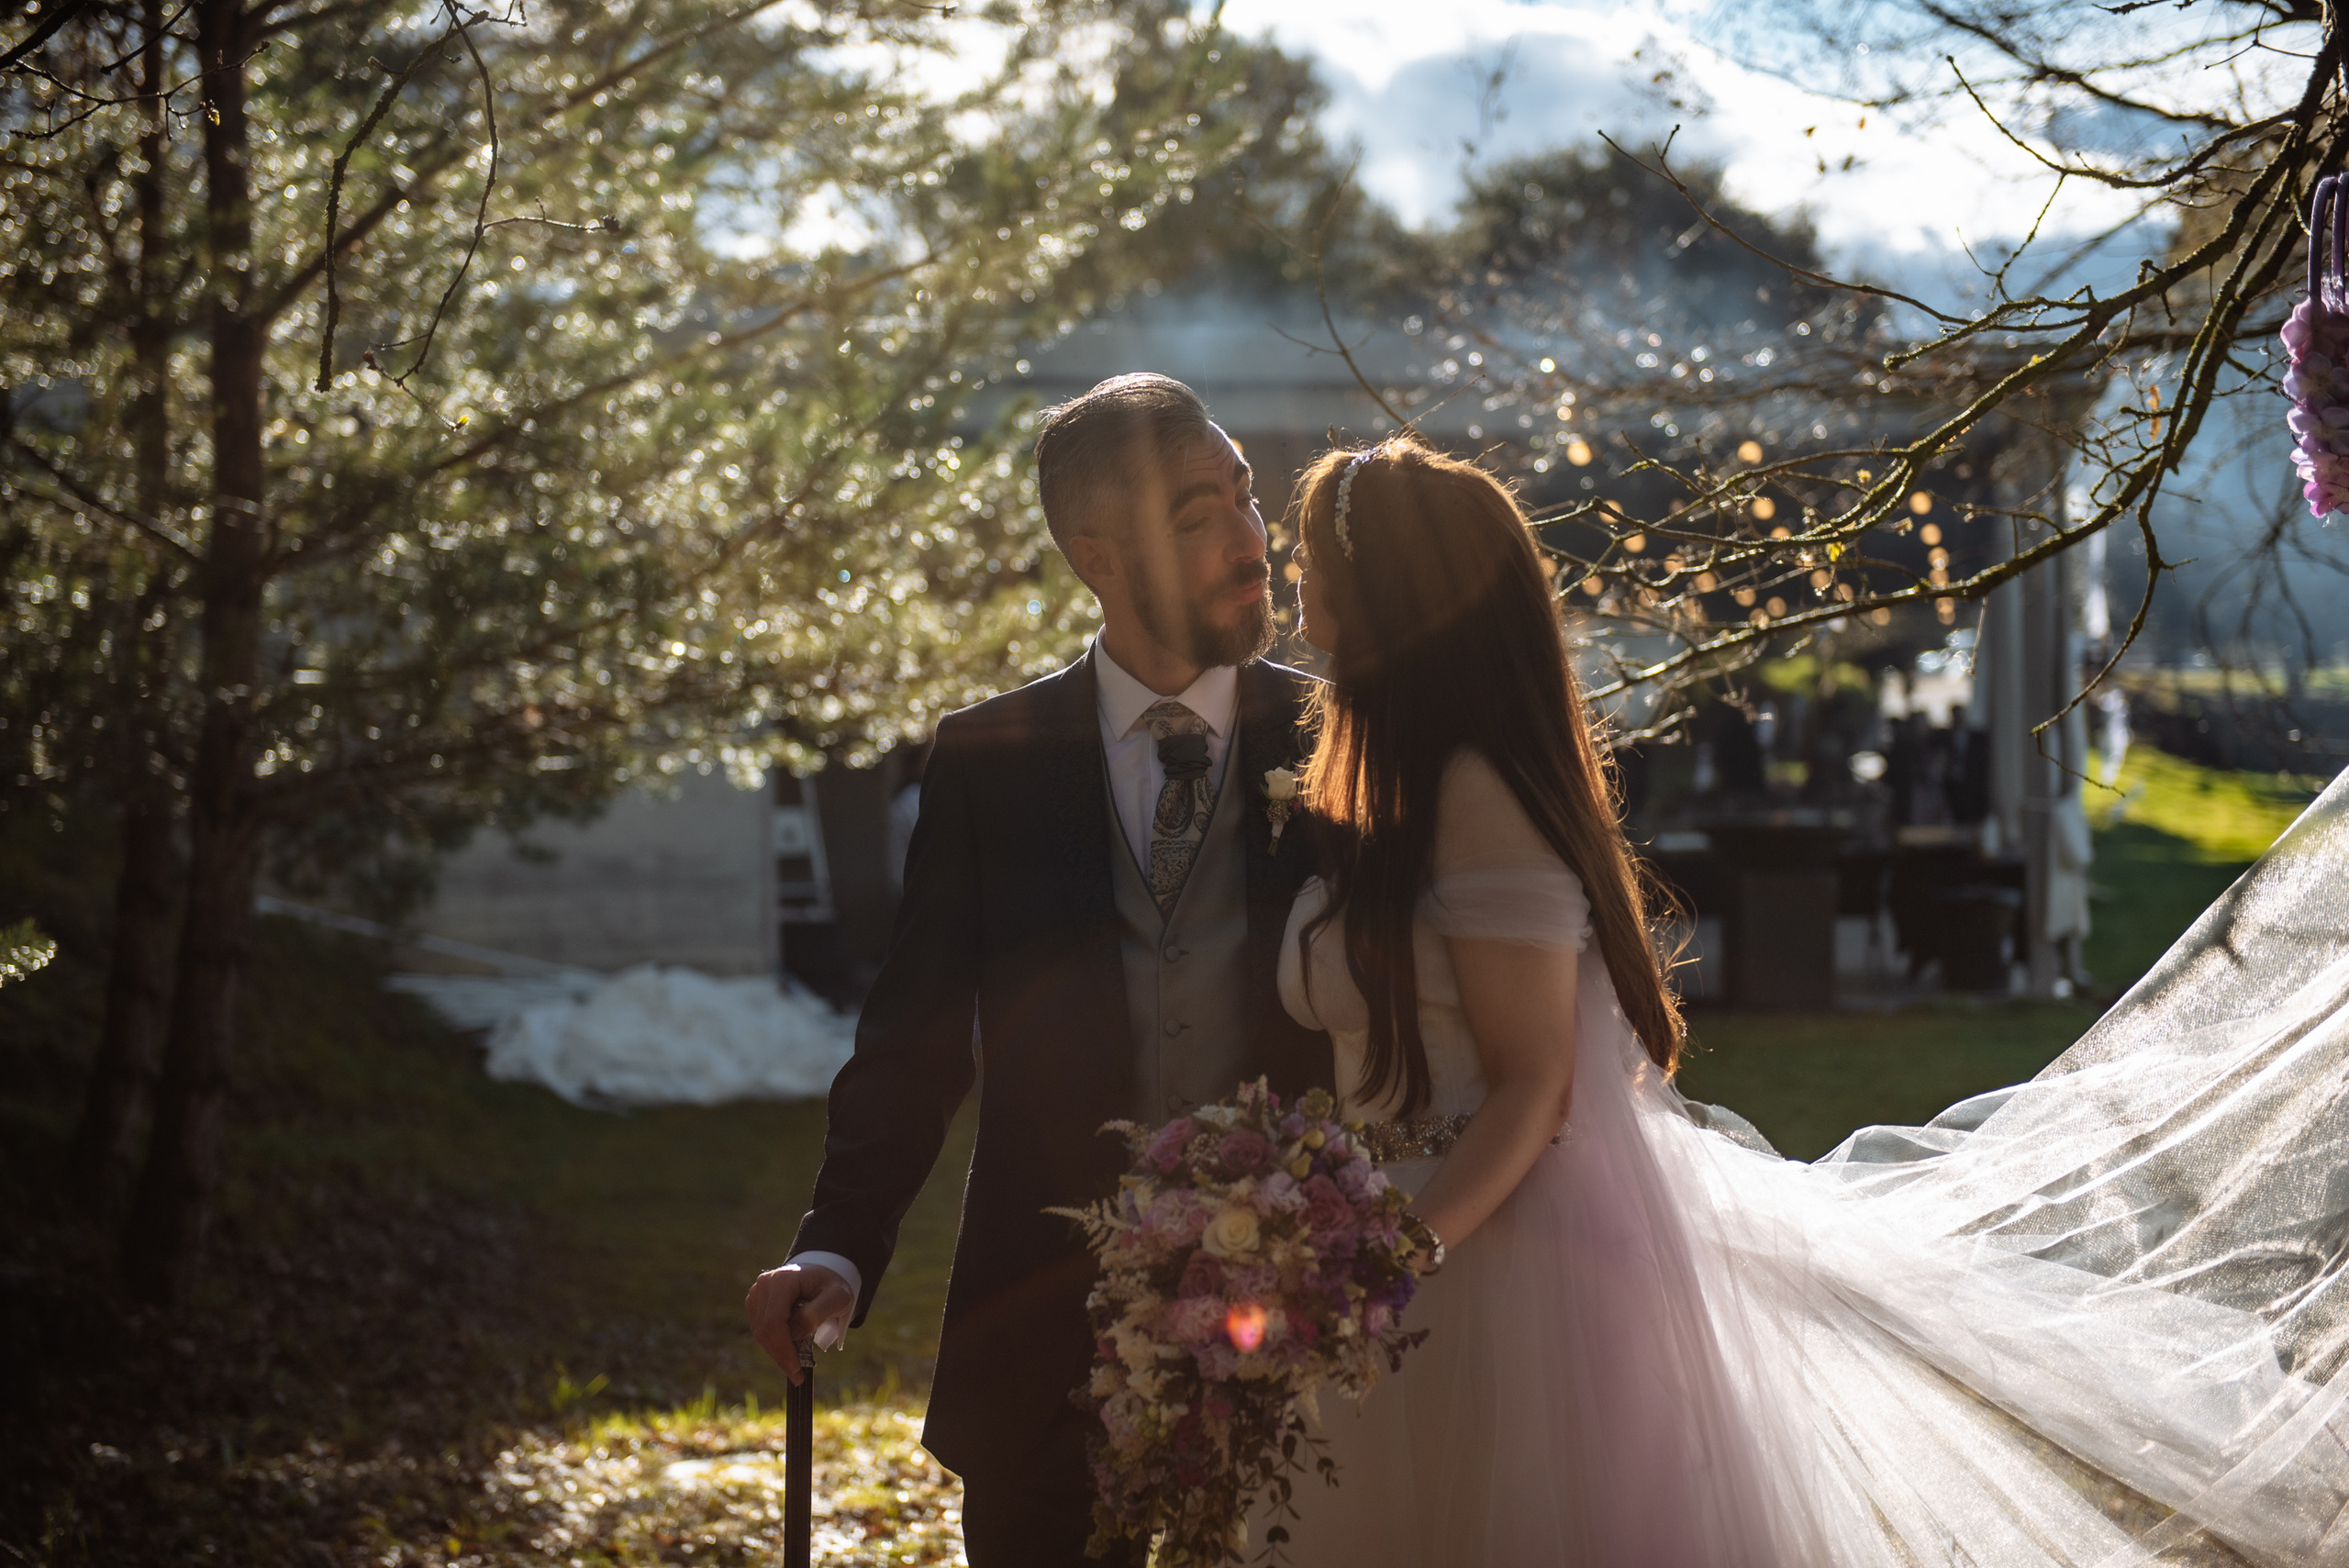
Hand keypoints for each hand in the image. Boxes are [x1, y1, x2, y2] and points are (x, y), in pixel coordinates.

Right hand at [746, 1261, 852, 1384]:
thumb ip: (817, 1313)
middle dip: (780, 1356)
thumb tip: (794, 1333)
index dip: (783, 1349)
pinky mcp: (755, 1302)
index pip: (775, 1321)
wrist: (822, 1274)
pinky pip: (760, 1330)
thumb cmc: (831, 1286)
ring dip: (777, 1351)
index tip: (796, 1371)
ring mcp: (757, 1292)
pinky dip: (774, 1344)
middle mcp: (764, 1284)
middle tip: (797, 1376)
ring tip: (797, 1362)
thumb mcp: (837, 1297)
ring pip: (760, 1332)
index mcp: (783, 1279)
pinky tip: (790, 1348)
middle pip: (765, 1329)